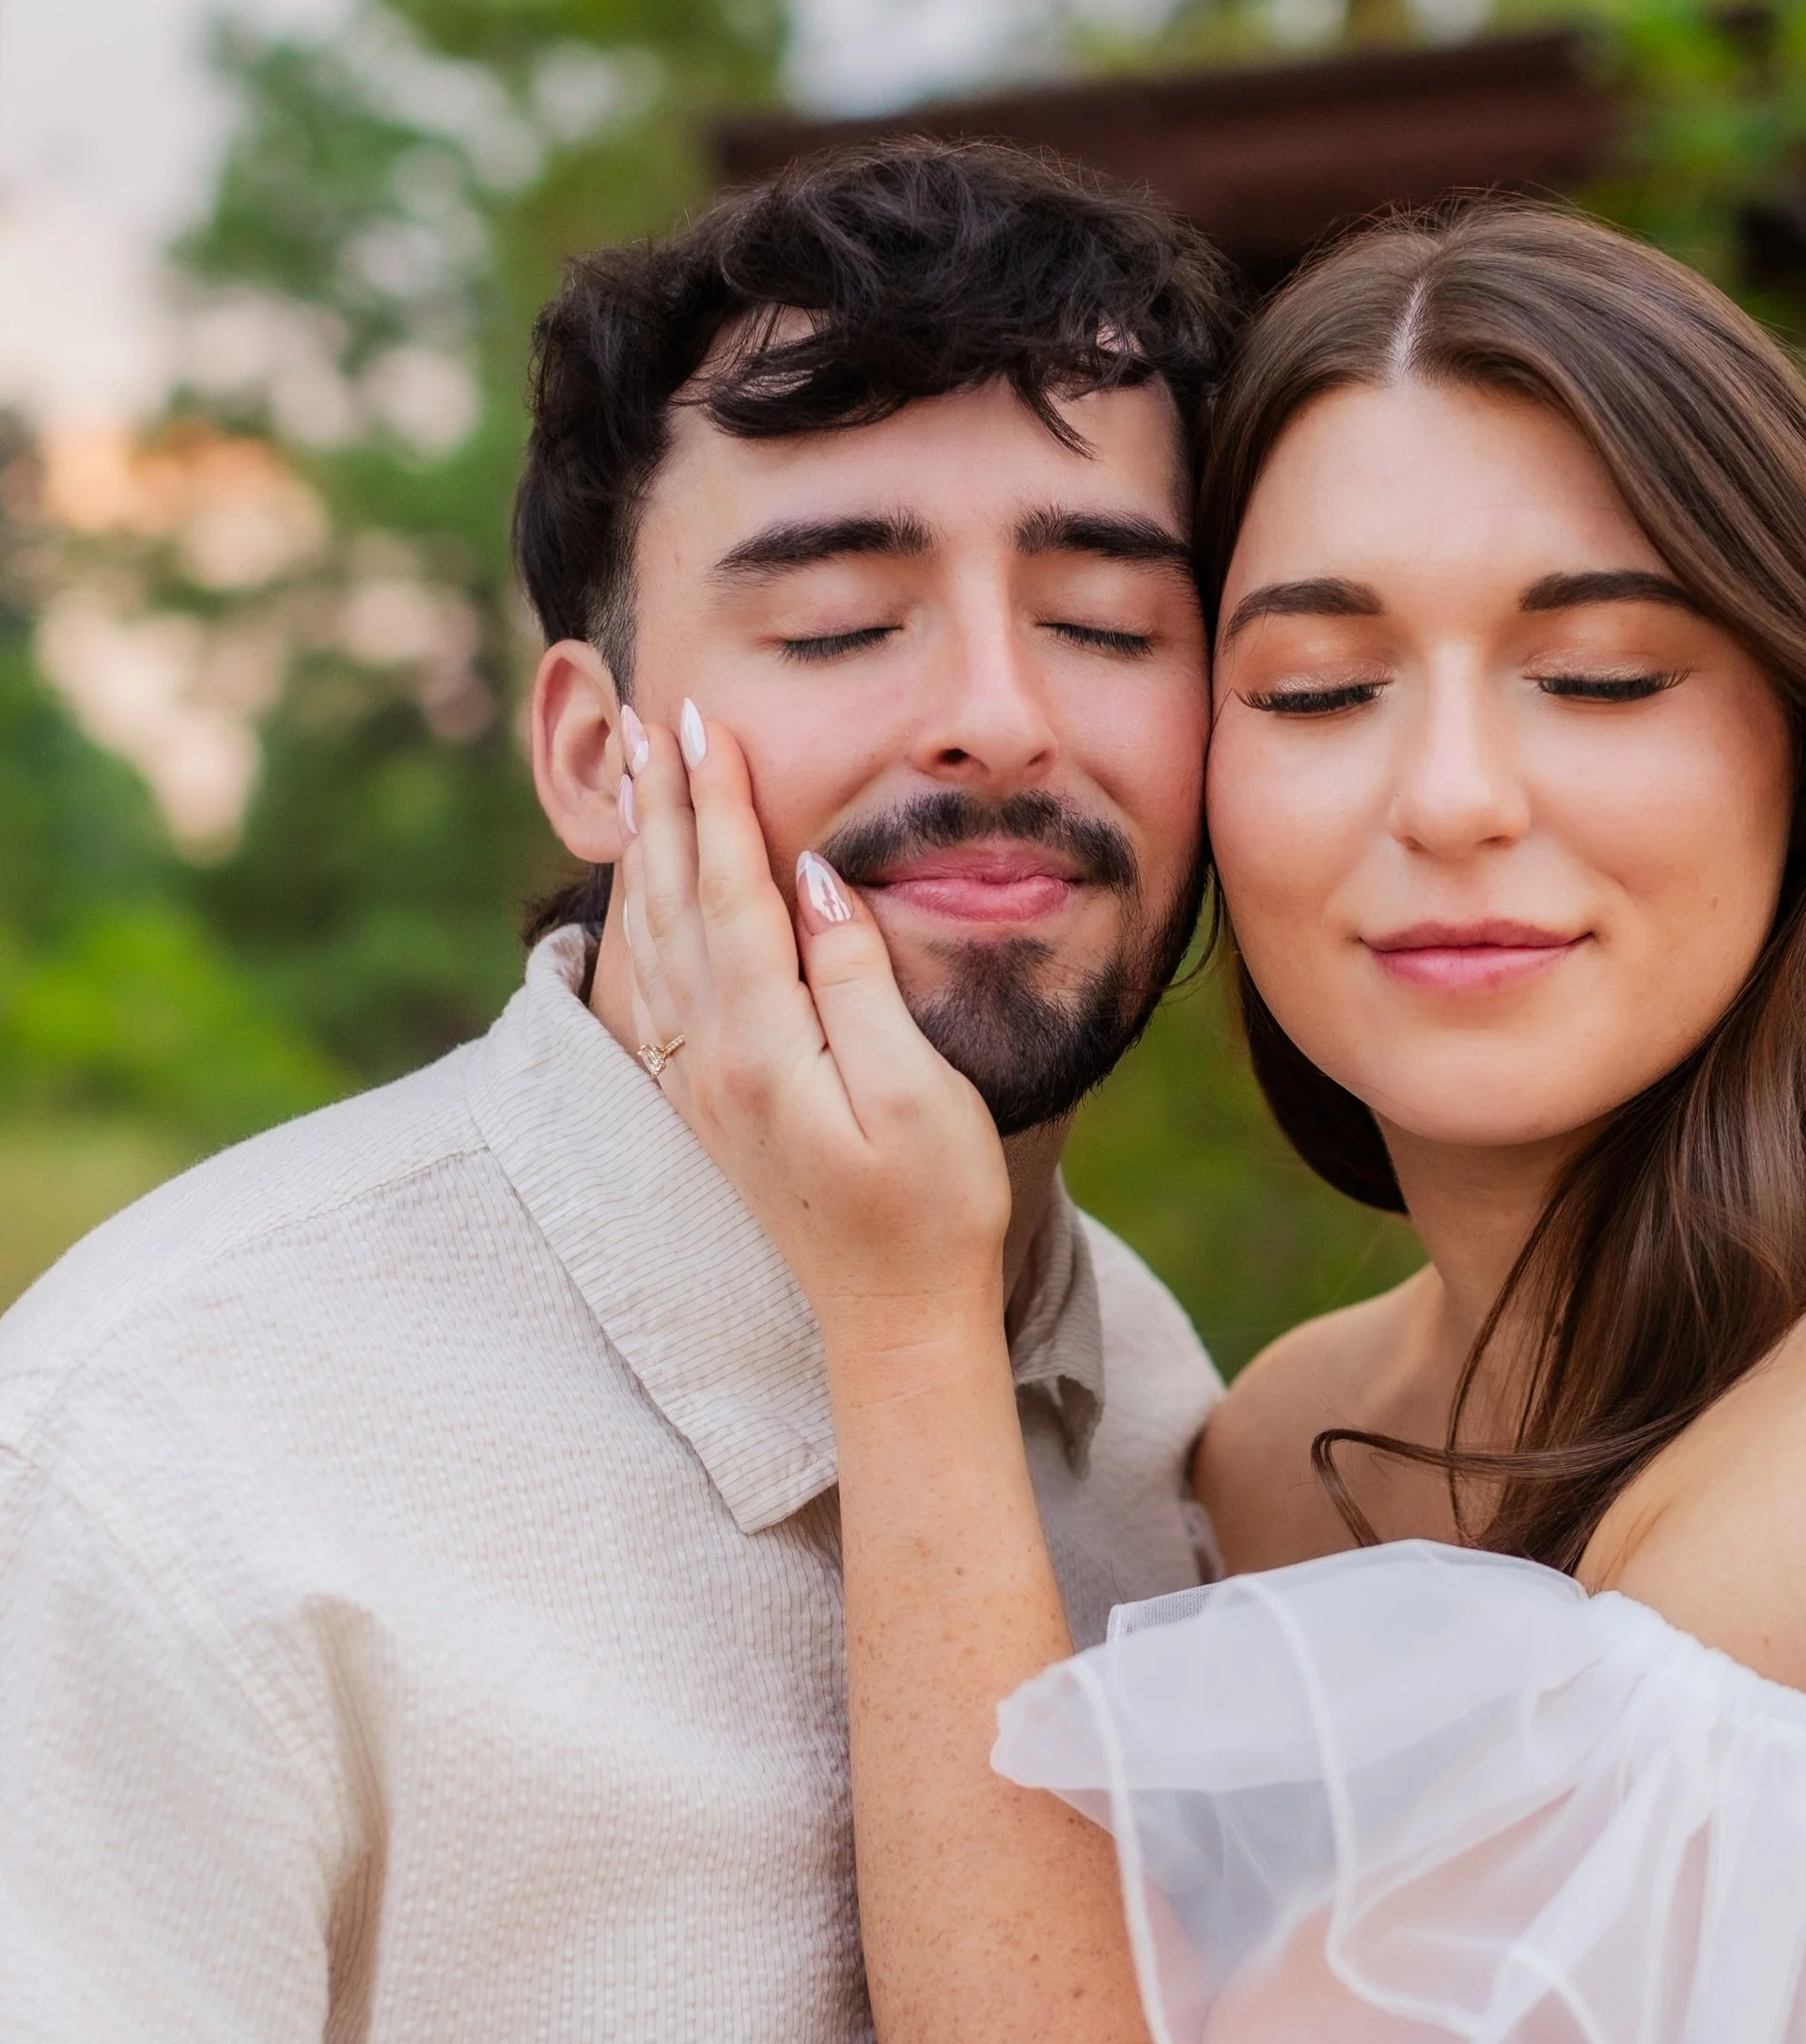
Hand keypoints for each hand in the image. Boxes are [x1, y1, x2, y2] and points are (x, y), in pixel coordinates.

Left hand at [616, 702, 1012, 1344]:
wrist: (895, 1324)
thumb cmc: (934, 1211)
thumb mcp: (921, 1094)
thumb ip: (860, 981)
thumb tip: (811, 879)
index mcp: (764, 1048)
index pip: (734, 893)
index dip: (721, 803)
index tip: (709, 721)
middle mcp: (712, 1061)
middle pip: (675, 905)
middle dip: (666, 806)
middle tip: (647, 718)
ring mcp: (702, 1087)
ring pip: (654, 942)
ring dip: (646, 854)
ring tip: (634, 781)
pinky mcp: (710, 1107)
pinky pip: (656, 988)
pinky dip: (644, 921)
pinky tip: (643, 895)